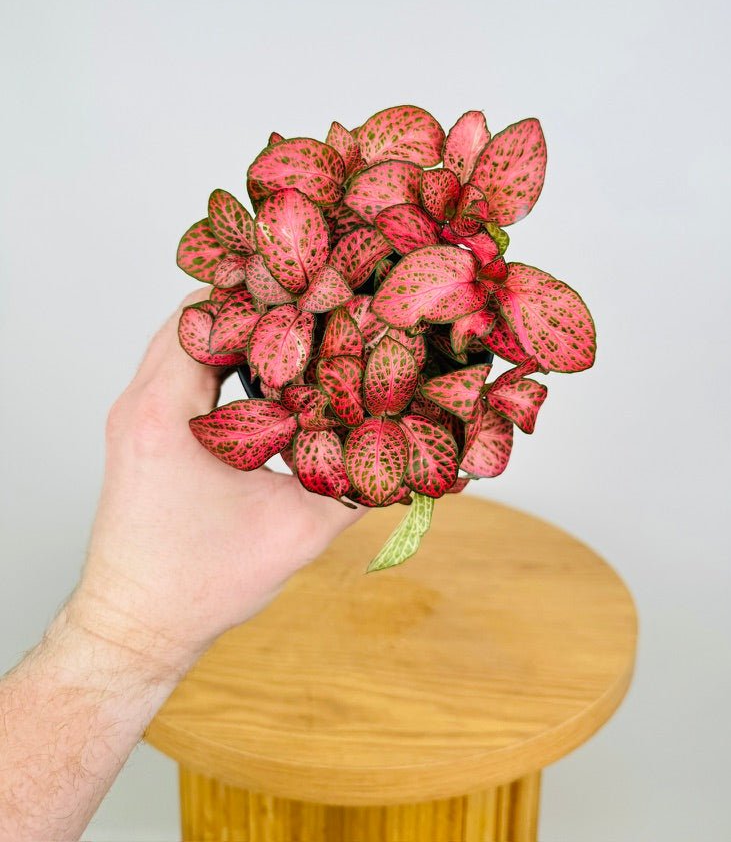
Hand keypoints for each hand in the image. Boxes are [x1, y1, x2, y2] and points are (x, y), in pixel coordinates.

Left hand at [70, 289, 366, 677]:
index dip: (264, 298)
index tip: (313, 294)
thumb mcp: (295, 532)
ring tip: (293, 334)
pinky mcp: (139, 432)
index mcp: (167, 414)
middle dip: (252, 305)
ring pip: (181, 341)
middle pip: (192, 317)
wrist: (135, 627)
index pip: (208, 316)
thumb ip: (354, 484)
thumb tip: (405, 446)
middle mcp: (139, 403)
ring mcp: (132, 415)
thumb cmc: (200, 586)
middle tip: (311, 307)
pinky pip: (176, 371)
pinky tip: (263, 376)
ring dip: (232, 333)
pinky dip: (216, 361)